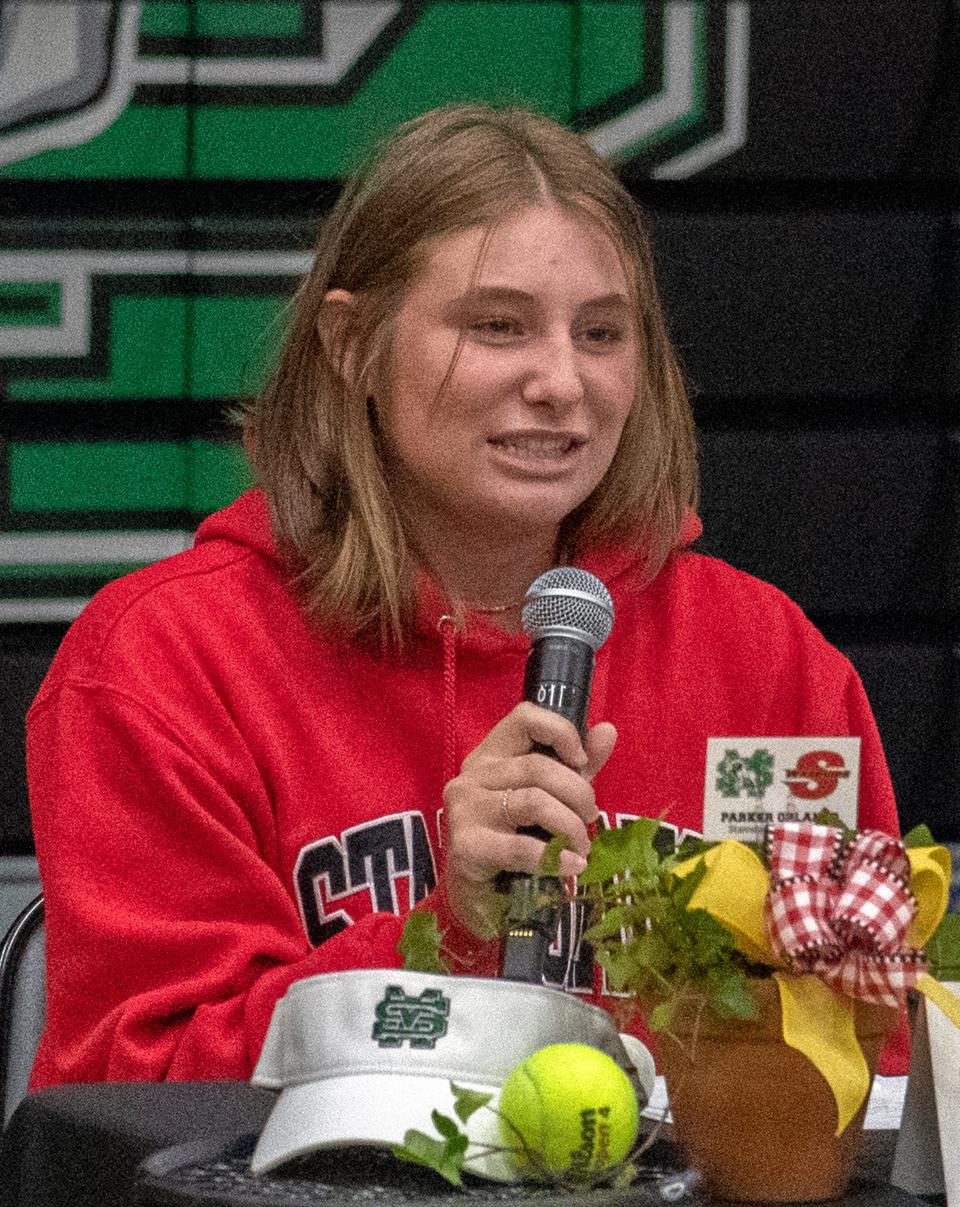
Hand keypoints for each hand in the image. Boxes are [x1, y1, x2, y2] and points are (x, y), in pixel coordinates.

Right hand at [442, 702, 616, 937]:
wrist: (480, 898)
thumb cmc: (516, 838)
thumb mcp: (550, 797)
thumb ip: (576, 766)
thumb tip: (607, 731)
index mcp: (491, 755)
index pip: (524, 717)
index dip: (560, 731)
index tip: (582, 762)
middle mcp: (472, 775)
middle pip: (537, 767)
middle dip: (577, 793)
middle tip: (590, 818)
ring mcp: (465, 809)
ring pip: (533, 802)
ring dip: (570, 827)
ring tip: (581, 847)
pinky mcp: (466, 845)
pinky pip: (521, 847)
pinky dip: (556, 858)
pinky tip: (572, 867)